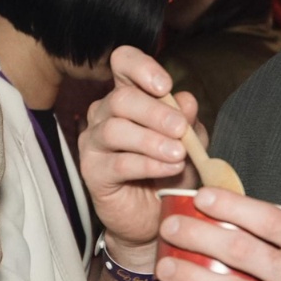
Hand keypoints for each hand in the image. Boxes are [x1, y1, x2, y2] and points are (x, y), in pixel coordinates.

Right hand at [75, 46, 198, 265]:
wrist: (154, 217)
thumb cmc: (168, 173)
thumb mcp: (188, 143)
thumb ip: (188, 122)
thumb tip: (186, 100)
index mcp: (128, 98)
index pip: (122, 63)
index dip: (141, 67)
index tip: (165, 86)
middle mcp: (104, 115)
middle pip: (120, 99)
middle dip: (155, 112)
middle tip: (180, 129)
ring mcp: (93, 143)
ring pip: (115, 129)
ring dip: (152, 140)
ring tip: (178, 153)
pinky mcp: (92, 172)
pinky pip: (118, 163)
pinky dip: (148, 164)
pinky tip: (170, 168)